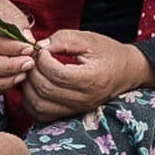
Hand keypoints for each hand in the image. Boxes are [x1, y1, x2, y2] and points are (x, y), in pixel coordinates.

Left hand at [19, 29, 154, 121]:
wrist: (126, 71)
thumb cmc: (108, 53)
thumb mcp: (88, 39)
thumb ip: (62, 39)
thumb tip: (38, 46)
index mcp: (91, 79)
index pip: (56, 74)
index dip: (42, 59)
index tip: (42, 49)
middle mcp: (84, 99)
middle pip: (45, 90)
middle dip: (32, 72)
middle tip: (32, 59)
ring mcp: (77, 109)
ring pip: (39, 106)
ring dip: (28, 87)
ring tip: (32, 71)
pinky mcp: (70, 114)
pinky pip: (42, 115)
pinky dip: (31, 101)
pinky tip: (34, 85)